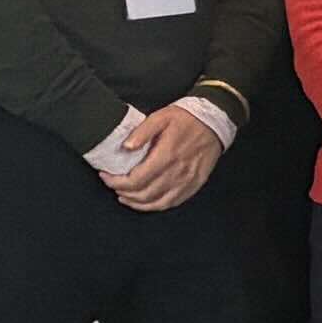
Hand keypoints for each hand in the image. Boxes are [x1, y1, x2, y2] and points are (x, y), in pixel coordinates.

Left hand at [101, 106, 222, 211]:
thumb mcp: (161, 117)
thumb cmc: (187, 119)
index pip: (136, 180)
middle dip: (124, 193)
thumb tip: (126, 147)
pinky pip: (173, 202)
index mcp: (166, 155)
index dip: (117, 182)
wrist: (214, 122)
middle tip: (113, 186)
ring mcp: (187, 180)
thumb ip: (141, 132)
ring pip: (157, 202)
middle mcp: (177, 171)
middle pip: (144, 194)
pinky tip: (147, 202)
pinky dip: (156, 206)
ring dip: (138, 203)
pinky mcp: (194, 184)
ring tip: (126, 197)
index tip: (107, 177)